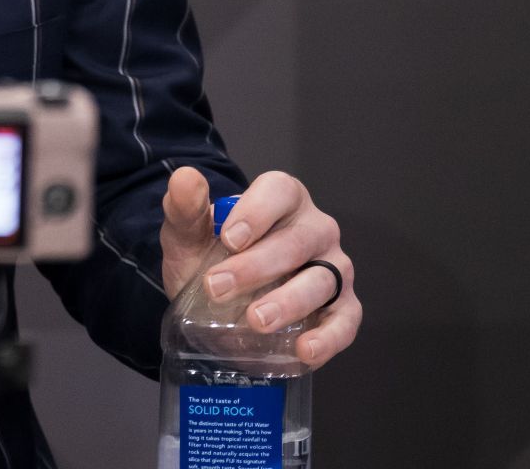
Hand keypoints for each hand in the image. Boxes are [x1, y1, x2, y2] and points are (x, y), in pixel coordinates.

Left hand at [159, 166, 360, 368]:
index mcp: (281, 200)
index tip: (228, 240)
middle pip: (298, 241)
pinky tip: (304, 350)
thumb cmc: (209, 259)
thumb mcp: (187, 237)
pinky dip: (329, 337)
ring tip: (256, 321)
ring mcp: (334, 269)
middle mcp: (315, 229)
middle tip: (217, 288)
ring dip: (289, 301)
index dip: (257, 213)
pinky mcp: (343, 308)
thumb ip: (184, 209)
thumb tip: (185, 178)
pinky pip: (345, 321)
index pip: (280, 191)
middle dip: (257, 266)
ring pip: (323, 280)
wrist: (217, 306)